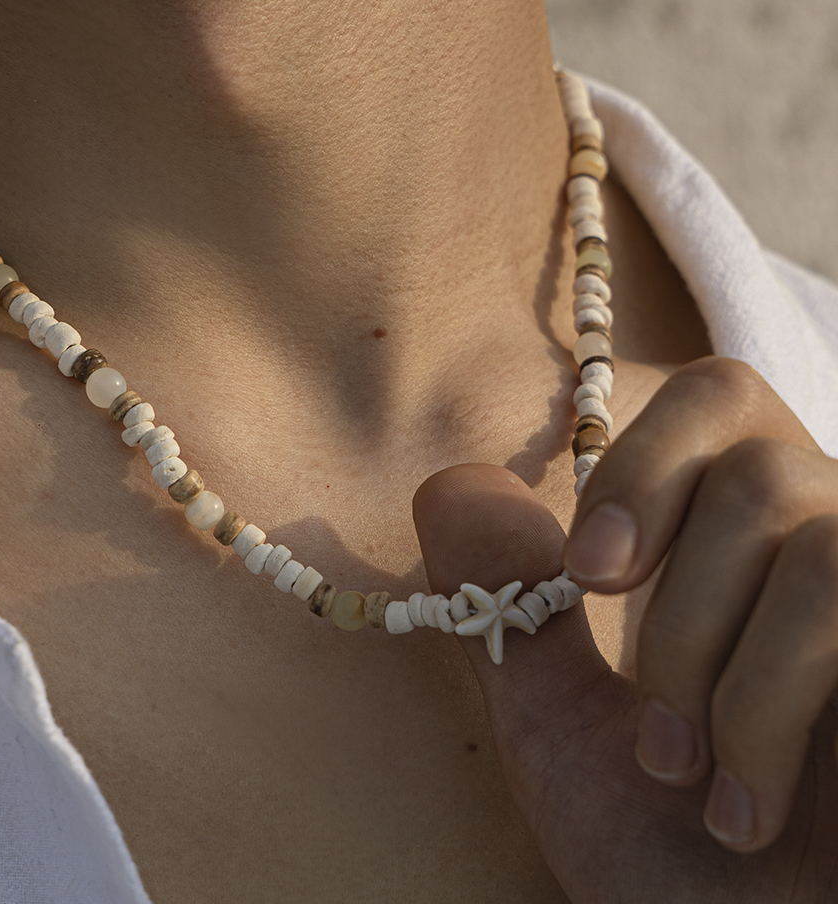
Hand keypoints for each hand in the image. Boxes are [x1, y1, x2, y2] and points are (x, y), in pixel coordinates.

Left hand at [413, 357, 837, 902]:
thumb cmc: (681, 877)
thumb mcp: (564, 728)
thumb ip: (510, 607)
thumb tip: (454, 485)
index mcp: (757, 549)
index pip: (720, 400)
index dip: (646, 461)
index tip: (585, 574)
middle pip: (758, 462)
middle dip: (672, 604)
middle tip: (645, 728)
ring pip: (806, 518)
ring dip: (713, 660)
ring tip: (689, 778)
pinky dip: (767, 703)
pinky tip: (744, 813)